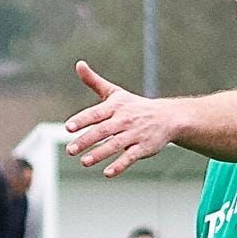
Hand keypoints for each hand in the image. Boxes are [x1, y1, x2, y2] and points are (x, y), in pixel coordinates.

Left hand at [66, 62, 176, 177]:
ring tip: (84, 162)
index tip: (68, 128)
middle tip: (70, 150)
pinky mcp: (144, 148)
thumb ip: (94, 81)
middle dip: (86, 140)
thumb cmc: (135, 106)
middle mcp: (124, 119)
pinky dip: (120, 165)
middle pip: (103, 130)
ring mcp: (135, 134)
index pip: (95, 114)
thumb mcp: (115, 92)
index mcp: (115, 106)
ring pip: (115, 144)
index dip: (82, 120)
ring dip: (99, 153)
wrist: (167, 117)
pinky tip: (107, 173)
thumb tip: (78, 64)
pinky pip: (130, 157)